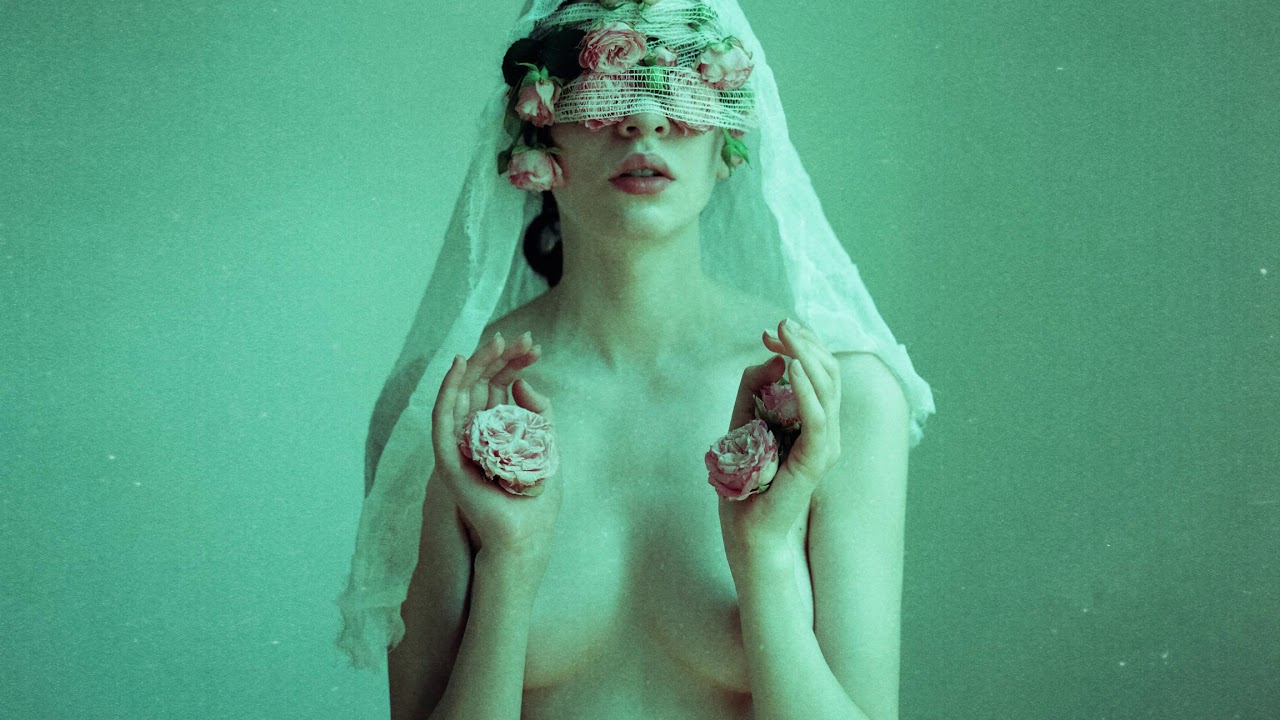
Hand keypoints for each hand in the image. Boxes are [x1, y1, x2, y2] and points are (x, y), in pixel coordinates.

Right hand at [431, 331, 561, 569]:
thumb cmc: (537, 500)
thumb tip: (522, 383)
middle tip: (520, 338)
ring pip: (460, 394)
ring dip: (475, 365)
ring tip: (493, 343)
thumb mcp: (546, 448)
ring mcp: (460, 445)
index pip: (501, 387)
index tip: (536, 346)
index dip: (515, 364)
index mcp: (498, 432)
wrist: (525, 536)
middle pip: (482, 385)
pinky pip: (443, 417)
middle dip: (499, 358)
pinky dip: (447, 389)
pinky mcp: (447, 458)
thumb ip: (538, 415)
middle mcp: (476, 435)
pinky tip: (458, 366)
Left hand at [719, 319, 842, 554]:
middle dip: (805, 342)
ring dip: (807, 355)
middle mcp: (826, 430)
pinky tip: (790, 367)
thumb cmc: (747, 484)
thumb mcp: (743, 423)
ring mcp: (825, 445)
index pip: (819, 371)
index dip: (801, 344)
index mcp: (813, 420)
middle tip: (779, 324)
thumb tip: (773, 355)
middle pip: (828, 372)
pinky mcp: (815, 461)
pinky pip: (818, 418)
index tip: (771, 329)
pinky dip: (807, 389)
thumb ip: (754, 388)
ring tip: (786, 336)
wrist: (748, 532)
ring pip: (828, 388)